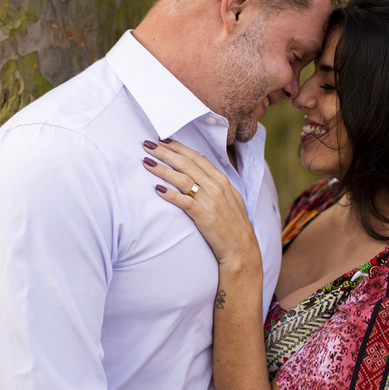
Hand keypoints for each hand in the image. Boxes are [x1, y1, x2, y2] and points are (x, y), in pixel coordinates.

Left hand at [142, 139, 261, 268]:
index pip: (197, 158)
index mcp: (222, 180)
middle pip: (187, 164)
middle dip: (166, 152)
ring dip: (163, 169)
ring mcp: (211, 201)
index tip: (163, 140)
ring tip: (147, 162)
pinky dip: (170, 194)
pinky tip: (157, 189)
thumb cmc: (233, 225)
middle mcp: (217, 187)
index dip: (179, 147)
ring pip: (183, 179)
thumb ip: (216, 183)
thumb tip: (200, 170)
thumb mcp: (230, 198)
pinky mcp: (205, 217)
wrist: (242, 250)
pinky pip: (184, 202)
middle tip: (148, 144)